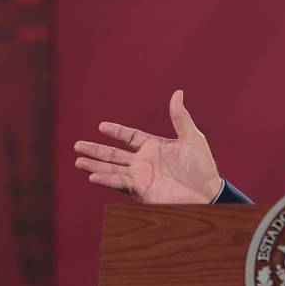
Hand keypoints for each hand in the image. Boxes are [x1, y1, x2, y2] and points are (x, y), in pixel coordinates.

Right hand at [74, 90, 222, 202]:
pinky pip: (120, 184)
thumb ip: (180, 117)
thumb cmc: (202, 166)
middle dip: (96, 151)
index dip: (116, 132)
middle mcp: (144, 162)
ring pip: (112, 170)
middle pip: (114, 155)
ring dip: (95, 166)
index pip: (130, 137)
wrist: (207, 192)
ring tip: (78, 162)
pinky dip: (106, 180)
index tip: (101, 126)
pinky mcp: (141, 191)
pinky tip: (93, 176)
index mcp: (154, 147)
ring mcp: (141, 177)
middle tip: (77, 146)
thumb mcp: (191, 137)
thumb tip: (178, 93)